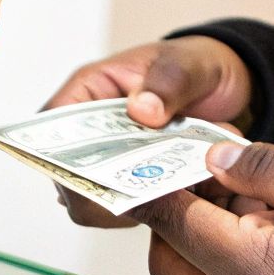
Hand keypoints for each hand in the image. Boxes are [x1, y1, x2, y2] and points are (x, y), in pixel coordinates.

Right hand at [43, 36, 252, 227]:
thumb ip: (168, 82)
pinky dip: (154, 208)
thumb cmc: (194, 65)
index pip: (51, 129)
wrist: (222, 84)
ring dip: (133, 203)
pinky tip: (182, 196)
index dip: (60, 159)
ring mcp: (110, 157)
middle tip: (146, 194)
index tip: (94, 178)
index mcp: (89, 91)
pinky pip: (129, 207)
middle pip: (69, 176)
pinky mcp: (132, 179)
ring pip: (97, 199)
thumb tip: (141, 110)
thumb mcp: (187, 65)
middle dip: (104, 190)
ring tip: (174, 191)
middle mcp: (91, 129)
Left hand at [130, 141, 273, 274]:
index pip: (175, 224)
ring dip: (209, 242)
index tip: (158, 161)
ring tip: (260, 210)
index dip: (160, 185)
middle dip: (180, 216)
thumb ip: (263, 167)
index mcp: (254, 274)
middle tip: (213, 180)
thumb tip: (214, 160)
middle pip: (173, 260)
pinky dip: (233, 270)